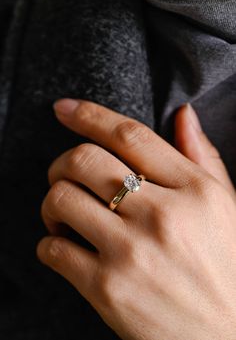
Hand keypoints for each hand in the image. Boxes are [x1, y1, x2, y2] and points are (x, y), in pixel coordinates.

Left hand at [37, 99, 235, 339]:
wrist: (227, 337)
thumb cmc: (226, 267)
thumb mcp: (225, 206)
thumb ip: (202, 156)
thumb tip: (183, 113)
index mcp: (194, 190)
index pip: (130, 135)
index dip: (90, 115)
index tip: (65, 109)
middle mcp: (162, 216)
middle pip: (85, 160)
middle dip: (63, 162)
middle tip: (66, 176)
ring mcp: (131, 253)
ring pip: (61, 199)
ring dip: (52, 202)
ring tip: (66, 215)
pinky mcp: (107, 290)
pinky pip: (53, 248)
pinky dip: (50, 242)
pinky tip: (68, 246)